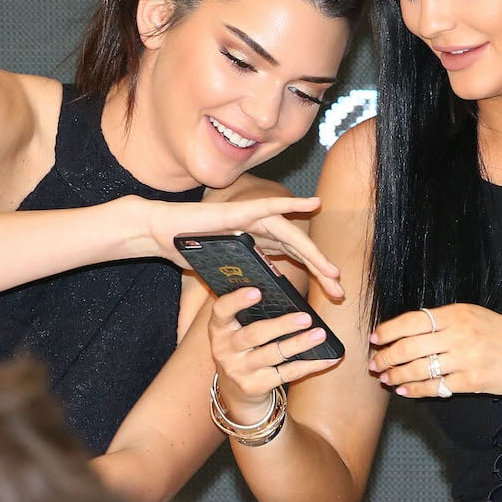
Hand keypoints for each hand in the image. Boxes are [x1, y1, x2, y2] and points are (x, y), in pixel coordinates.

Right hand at [137, 195, 343, 299]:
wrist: (161, 232)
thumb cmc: (188, 250)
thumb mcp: (223, 274)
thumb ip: (243, 279)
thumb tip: (260, 298)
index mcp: (259, 244)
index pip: (294, 259)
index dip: (315, 274)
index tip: (333, 294)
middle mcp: (261, 230)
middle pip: (299, 250)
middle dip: (321, 271)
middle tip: (340, 292)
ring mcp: (252, 219)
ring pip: (291, 236)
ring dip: (313, 253)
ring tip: (332, 272)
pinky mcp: (241, 211)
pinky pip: (271, 207)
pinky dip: (292, 204)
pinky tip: (313, 203)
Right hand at [208, 286, 338, 423]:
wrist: (235, 391)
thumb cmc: (244, 348)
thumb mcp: (237, 330)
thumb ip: (252, 314)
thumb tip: (288, 295)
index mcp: (220, 328)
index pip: (222, 310)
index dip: (238, 300)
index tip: (257, 291)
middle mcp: (225, 349)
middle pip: (255, 334)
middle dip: (282, 325)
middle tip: (306, 317)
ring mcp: (239, 370)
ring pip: (273, 354)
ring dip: (299, 343)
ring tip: (320, 334)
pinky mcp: (255, 386)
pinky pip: (287, 373)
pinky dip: (311, 365)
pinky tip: (328, 358)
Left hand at [368, 303, 501, 397]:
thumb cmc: (500, 333)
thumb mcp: (471, 314)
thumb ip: (441, 320)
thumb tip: (405, 330)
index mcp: (455, 314)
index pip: (411, 321)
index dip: (388, 330)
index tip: (374, 338)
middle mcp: (458, 334)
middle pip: (409, 347)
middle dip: (386, 357)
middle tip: (374, 363)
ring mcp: (464, 359)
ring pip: (418, 369)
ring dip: (396, 375)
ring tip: (384, 378)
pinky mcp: (470, 382)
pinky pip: (435, 387)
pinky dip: (415, 390)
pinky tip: (404, 391)